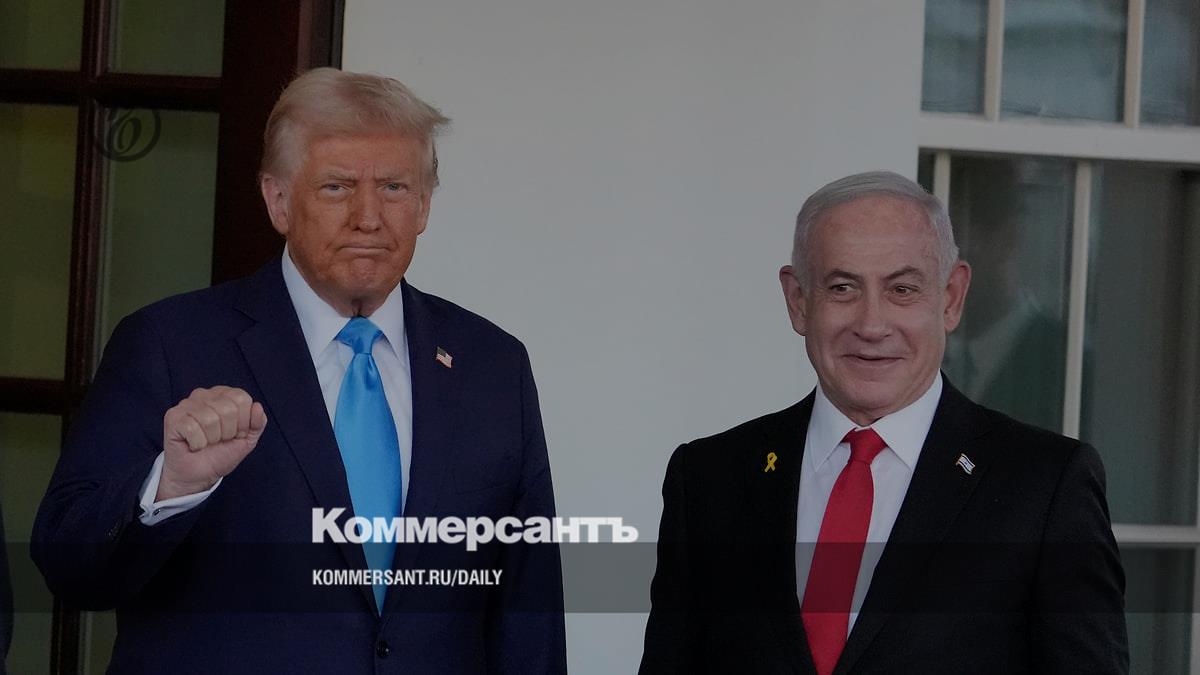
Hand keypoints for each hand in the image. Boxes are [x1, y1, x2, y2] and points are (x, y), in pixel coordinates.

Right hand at [158, 386, 266, 500]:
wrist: (199, 475)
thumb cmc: (220, 454)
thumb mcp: (247, 439)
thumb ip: (257, 423)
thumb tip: (257, 407)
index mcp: (223, 394)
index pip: (242, 398)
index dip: (243, 422)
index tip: (236, 434)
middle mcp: (203, 394)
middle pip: (228, 409)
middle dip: (228, 432)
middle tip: (219, 440)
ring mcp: (185, 404)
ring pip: (210, 419)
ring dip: (212, 439)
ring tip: (206, 442)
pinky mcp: (173, 417)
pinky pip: (192, 428)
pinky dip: (197, 443)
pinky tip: (194, 445)